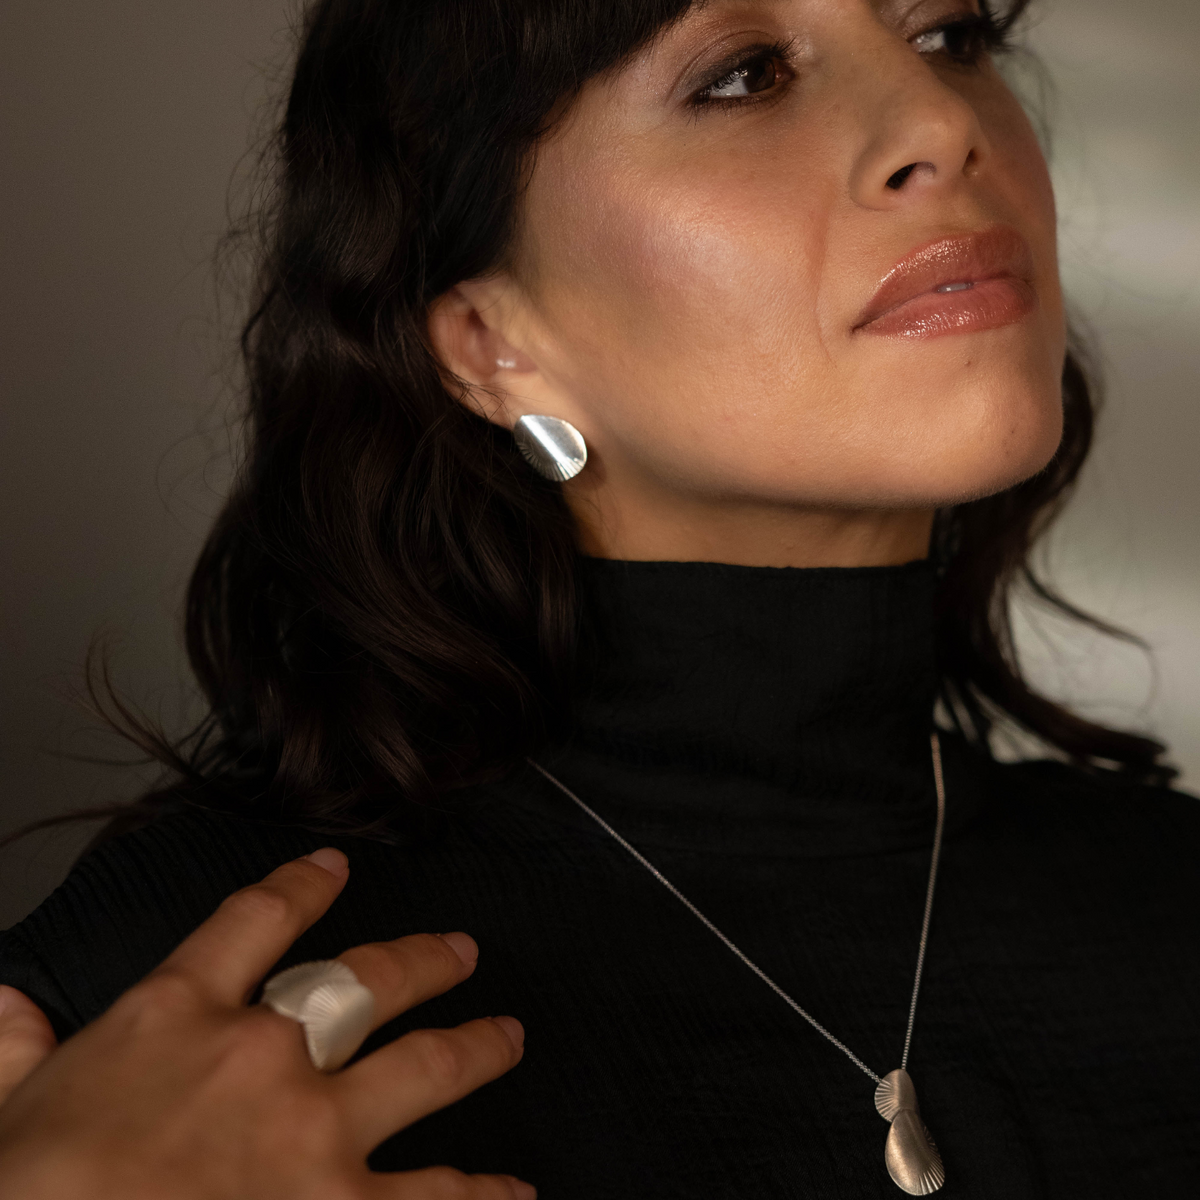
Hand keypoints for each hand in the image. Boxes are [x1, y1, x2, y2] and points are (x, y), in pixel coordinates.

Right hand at [0, 849, 533, 1198]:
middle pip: (367, 983)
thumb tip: (3, 1008)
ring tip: (509, 1038)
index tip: (332, 871)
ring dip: (475, 1051)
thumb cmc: (27, 1192)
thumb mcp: (4, 1114)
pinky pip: (433, 1198)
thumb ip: (13, 1054)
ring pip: (423, 1069)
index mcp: (178, 1017)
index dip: (300, 889)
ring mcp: (317, 1135)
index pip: (252, 922)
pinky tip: (514, 1193)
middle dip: (423, 964)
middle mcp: (266, 1056)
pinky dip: (480, 1195)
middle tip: (462, 953)